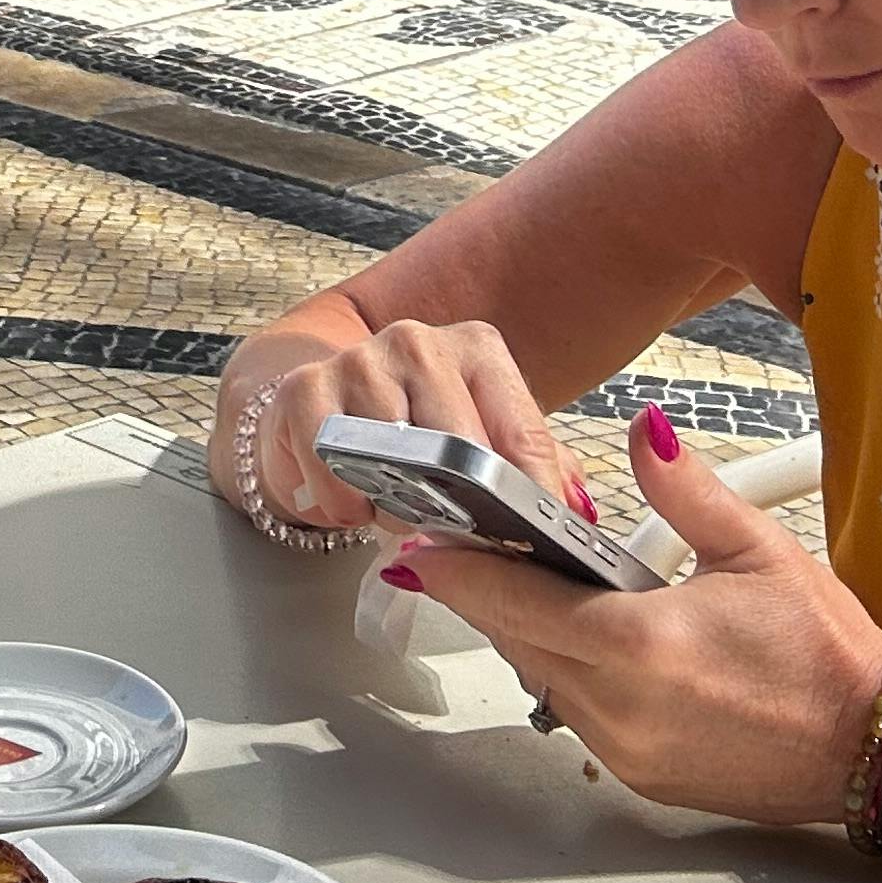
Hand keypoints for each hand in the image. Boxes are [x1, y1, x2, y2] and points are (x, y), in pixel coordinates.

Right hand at [253, 318, 588, 533]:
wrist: (332, 403)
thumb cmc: (417, 425)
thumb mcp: (486, 434)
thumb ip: (539, 466)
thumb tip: (577, 512)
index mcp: (477, 349)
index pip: (522, 432)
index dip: (533, 497)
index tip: (536, 540)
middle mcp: (418, 342)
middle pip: (460, 448)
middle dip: (462, 507)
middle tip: (457, 533)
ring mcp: (359, 361)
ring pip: (394, 460)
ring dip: (399, 507)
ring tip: (400, 509)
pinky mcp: (304, 390)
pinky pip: (332, 470)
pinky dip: (345, 504)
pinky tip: (353, 501)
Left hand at [387, 408, 881, 829]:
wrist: (877, 749)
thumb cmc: (826, 655)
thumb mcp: (755, 549)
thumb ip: (685, 489)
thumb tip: (642, 432)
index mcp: (639, 644)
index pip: (516, 602)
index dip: (462, 571)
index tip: (422, 544)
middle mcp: (621, 707)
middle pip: (520, 643)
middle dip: (498, 596)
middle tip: (485, 546)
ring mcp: (629, 751)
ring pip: (547, 682)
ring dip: (538, 636)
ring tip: (551, 587)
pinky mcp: (644, 778)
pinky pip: (582, 718)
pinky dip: (576, 676)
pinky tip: (600, 642)